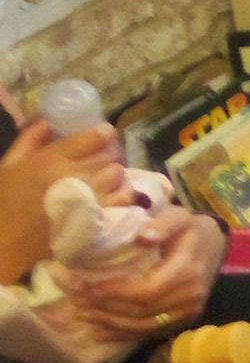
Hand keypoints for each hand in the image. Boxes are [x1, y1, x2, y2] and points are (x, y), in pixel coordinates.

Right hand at [0, 121, 126, 279]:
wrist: (4, 243)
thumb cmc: (4, 203)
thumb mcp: (10, 164)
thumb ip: (31, 137)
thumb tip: (52, 118)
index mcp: (51, 159)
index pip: (97, 135)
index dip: (101, 134)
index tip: (98, 138)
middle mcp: (73, 175)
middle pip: (109, 154)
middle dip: (105, 155)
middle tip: (96, 161)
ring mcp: (88, 198)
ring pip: (118, 172)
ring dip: (113, 174)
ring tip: (101, 179)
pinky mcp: (96, 219)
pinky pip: (124, 197)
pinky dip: (121, 193)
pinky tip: (109, 195)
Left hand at [55, 209, 224, 339]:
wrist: (216, 245)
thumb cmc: (191, 229)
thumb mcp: (179, 216)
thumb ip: (163, 223)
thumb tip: (143, 237)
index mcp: (187, 270)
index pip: (146, 291)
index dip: (115, 294)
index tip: (87, 289)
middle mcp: (190, 296)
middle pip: (142, 311)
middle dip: (107, 309)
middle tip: (78, 302)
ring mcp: (189, 310)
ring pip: (144, 326)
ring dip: (111, 324)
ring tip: (85, 315)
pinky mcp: (185, 319)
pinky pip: (152, 331)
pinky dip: (124, 333)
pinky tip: (102, 331)